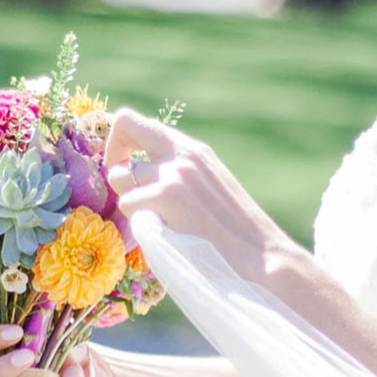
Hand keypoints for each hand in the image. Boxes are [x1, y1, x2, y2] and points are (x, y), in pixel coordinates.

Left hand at [105, 108, 298, 281]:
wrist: (259, 256)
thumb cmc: (231, 233)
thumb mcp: (207, 187)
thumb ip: (176, 173)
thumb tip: (133, 171)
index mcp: (193, 150)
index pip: (135, 120)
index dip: (118, 141)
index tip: (123, 165)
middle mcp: (183, 153)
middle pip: (123, 130)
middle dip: (116, 165)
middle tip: (132, 195)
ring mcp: (174, 173)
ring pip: (121, 177)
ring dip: (132, 202)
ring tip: (158, 222)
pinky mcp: (167, 196)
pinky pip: (127, 204)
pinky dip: (137, 223)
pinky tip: (164, 234)